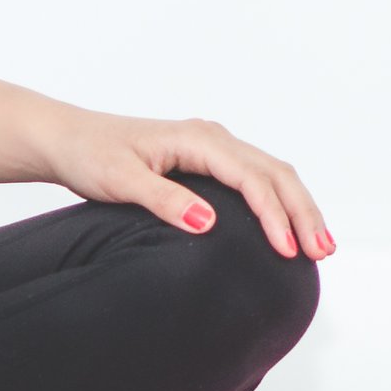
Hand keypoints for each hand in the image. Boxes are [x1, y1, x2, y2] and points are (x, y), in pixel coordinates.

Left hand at [39, 112, 335, 262]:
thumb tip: (208, 222)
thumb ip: (164, 200)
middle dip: (303, 211)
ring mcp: (213, 147)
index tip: (287, 252)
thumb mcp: (120, 182)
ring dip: (297, 207)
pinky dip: (280, 202)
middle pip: (276, 172)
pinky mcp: (208, 161)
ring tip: (319, 244)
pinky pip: (256, 178)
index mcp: (198, 139)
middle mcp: (213, 138)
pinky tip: (288, 227)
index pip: (252, 178)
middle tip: (323, 251)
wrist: (68, 140)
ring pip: (272, 173)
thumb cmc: (90, 156)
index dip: (274, 215)